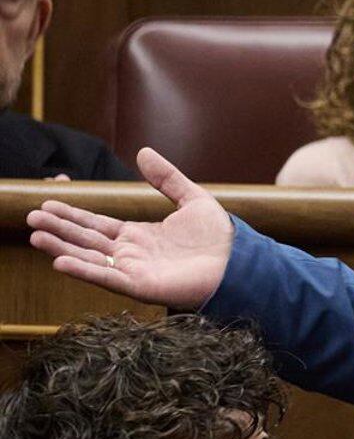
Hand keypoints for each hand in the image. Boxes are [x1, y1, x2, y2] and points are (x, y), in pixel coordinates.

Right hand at [26, 147, 233, 307]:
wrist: (239, 262)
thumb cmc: (218, 236)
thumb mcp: (191, 199)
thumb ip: (167, 178)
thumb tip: (143, 152)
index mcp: (138, 235)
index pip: (96, 223)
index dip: (72, 213)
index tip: (47, 201)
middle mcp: (129, 254)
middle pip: (86, 239)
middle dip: (58, 228)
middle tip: (30, 217)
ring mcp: (132, 271)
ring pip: (89, 258)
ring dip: (61, 247)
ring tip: (35, 236)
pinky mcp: (139, 286)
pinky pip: (105, 278)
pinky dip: (83, 270)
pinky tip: (59, 261)